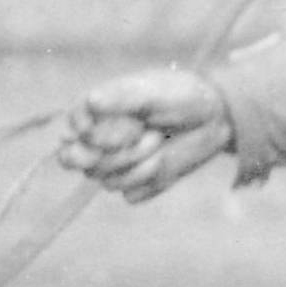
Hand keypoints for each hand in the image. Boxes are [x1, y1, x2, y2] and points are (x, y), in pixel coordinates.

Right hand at [58, 68, 232, 201]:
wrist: (215, 116)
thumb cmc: (180, 95)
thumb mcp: (152, 92)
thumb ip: (121, 98)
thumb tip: (91, 101)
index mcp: (93, 115)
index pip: (70, 134)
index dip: (88, 134)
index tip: (122, 123)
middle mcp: (97, 143)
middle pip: (75, 162)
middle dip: (107, 155)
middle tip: (136, 139)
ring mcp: (115, 165)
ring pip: (105, 181)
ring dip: (136, 163)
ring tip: (158, 139)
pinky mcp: (136, 184)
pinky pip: (130, 194)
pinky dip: (149, 180)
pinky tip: (164, 160)